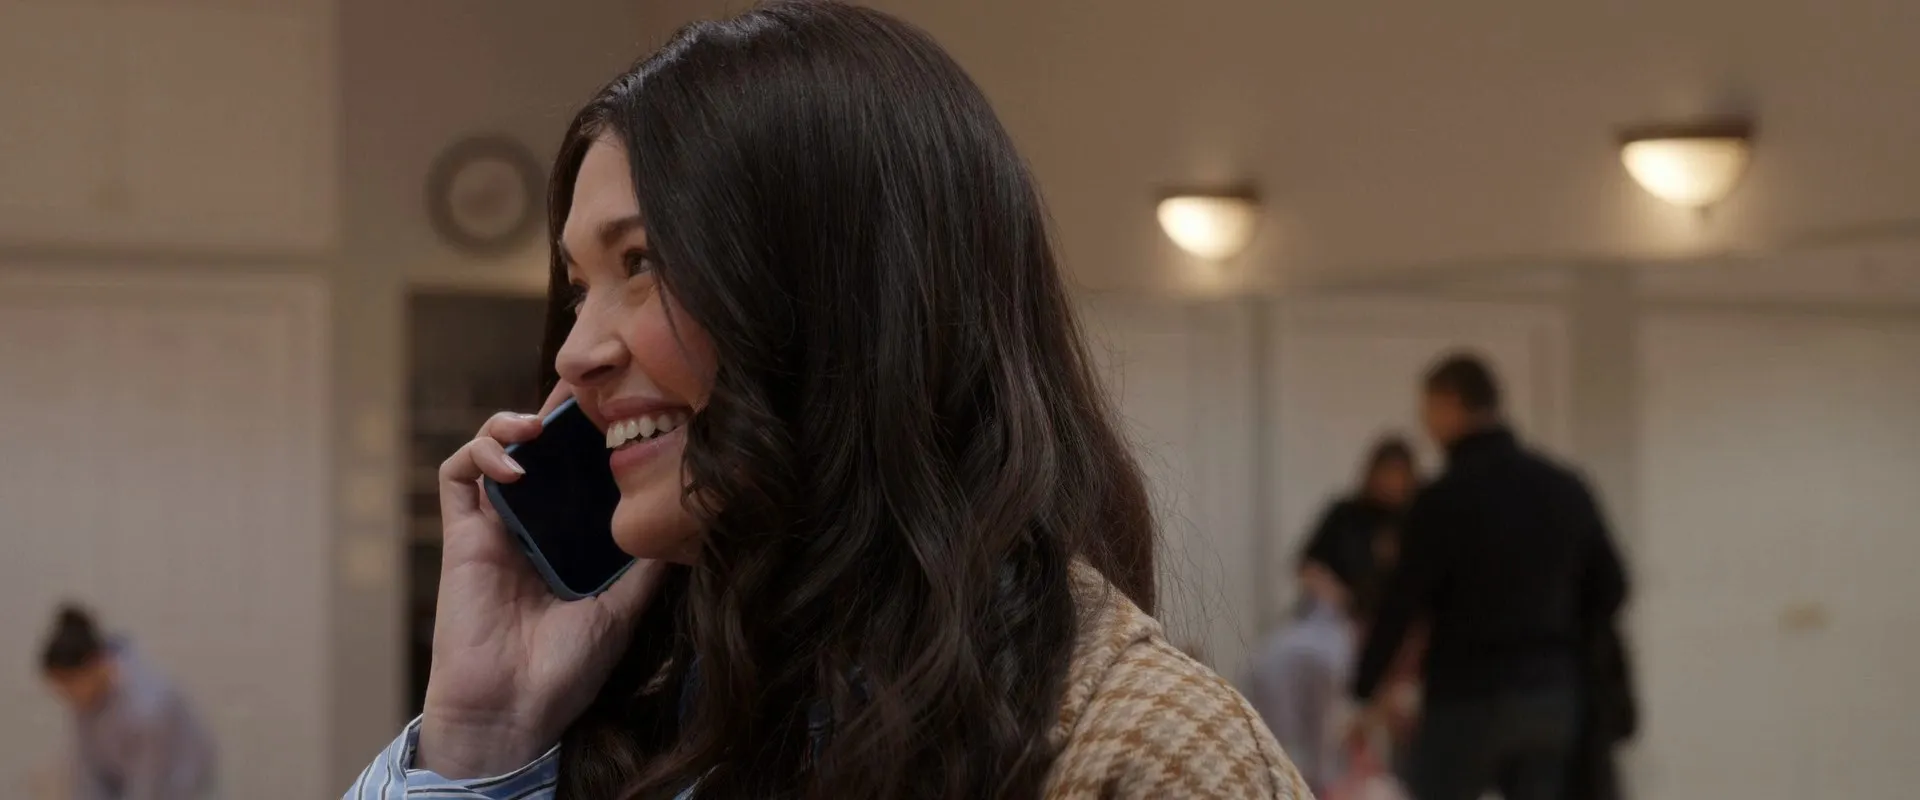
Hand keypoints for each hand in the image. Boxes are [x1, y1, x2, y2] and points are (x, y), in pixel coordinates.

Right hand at [419, 383, 665, 778]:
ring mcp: (494, 530)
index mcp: (568, 542)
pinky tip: (514, 465)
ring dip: (508, 424)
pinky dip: (481, 456)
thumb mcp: (624, 608)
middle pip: (536, 453)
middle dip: (552, 416)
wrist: (514, 712)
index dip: (590, 439)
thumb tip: (692, 517)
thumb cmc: (567, 671)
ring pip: (491, 452)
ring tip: (536, 424)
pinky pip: (456, 477)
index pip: (577, 474)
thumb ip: (647, 563)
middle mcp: (531, 529)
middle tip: (580, 393)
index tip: (619, 409)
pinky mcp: (461, 538)